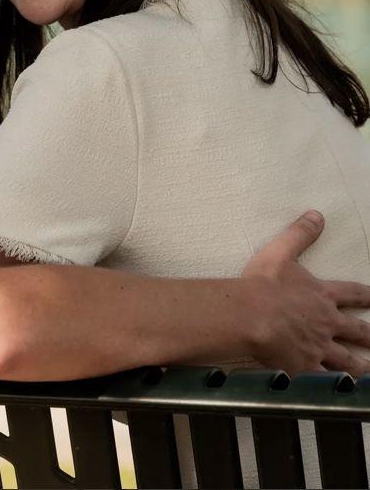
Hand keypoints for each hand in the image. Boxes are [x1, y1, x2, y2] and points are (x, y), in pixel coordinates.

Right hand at [242, 210, 369, 373]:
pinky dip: (334, 386)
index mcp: (322, 295)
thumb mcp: (280, 252)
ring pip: (347, 361)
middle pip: (358, 331)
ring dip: (360, 366)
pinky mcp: (305, 367)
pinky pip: (325, 380)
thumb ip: (299, 234)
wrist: (250, 315)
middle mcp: (327, 323)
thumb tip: (317, 215)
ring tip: (368, 371)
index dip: (368, 296)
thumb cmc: (262, 284)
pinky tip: (341, 391)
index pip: (354, 294)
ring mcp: (318, 347)